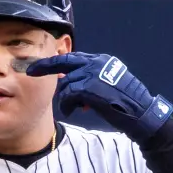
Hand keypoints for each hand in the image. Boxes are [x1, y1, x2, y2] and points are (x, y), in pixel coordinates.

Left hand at [26, 53, 172, 142]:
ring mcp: (94, 73)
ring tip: (72, 108)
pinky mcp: (90, 87)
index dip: (57, 62)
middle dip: (45, 66)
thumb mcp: (108, 87)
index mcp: (102, 61)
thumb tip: (70, 88)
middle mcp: (98, 63)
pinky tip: (74, 111)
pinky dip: (68, 105)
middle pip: (65, 62)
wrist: (142, 114)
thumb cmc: (126, 105)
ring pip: (66, 83)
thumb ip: (90, 83)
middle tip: (30, 71)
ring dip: (65, 98)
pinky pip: (69, 95)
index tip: (42, 65)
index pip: (75, 58)